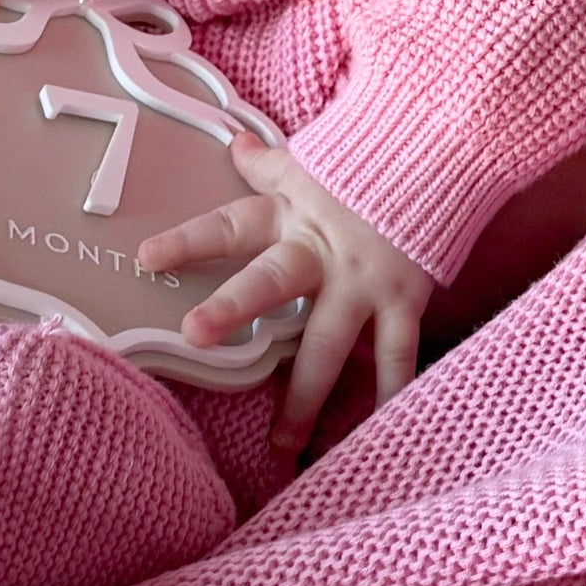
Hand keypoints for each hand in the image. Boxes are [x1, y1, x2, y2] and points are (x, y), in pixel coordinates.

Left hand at [142, 133, 435, 454]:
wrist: (441, 153)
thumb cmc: (367, 166)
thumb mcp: (312, 164)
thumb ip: (269, 166)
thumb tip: (233, 143)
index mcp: (290, 216)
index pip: (231, 226)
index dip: (188, 241)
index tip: (145, 260)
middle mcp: (320, 250)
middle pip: (271, 279)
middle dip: (233, 306)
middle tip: (194, 334)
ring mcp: (363, 279)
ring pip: (327, 340)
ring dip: (305, 393)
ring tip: (281, 442)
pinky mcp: (404, 299)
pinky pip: (395, 353)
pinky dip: (390, 393)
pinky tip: (377, 432)